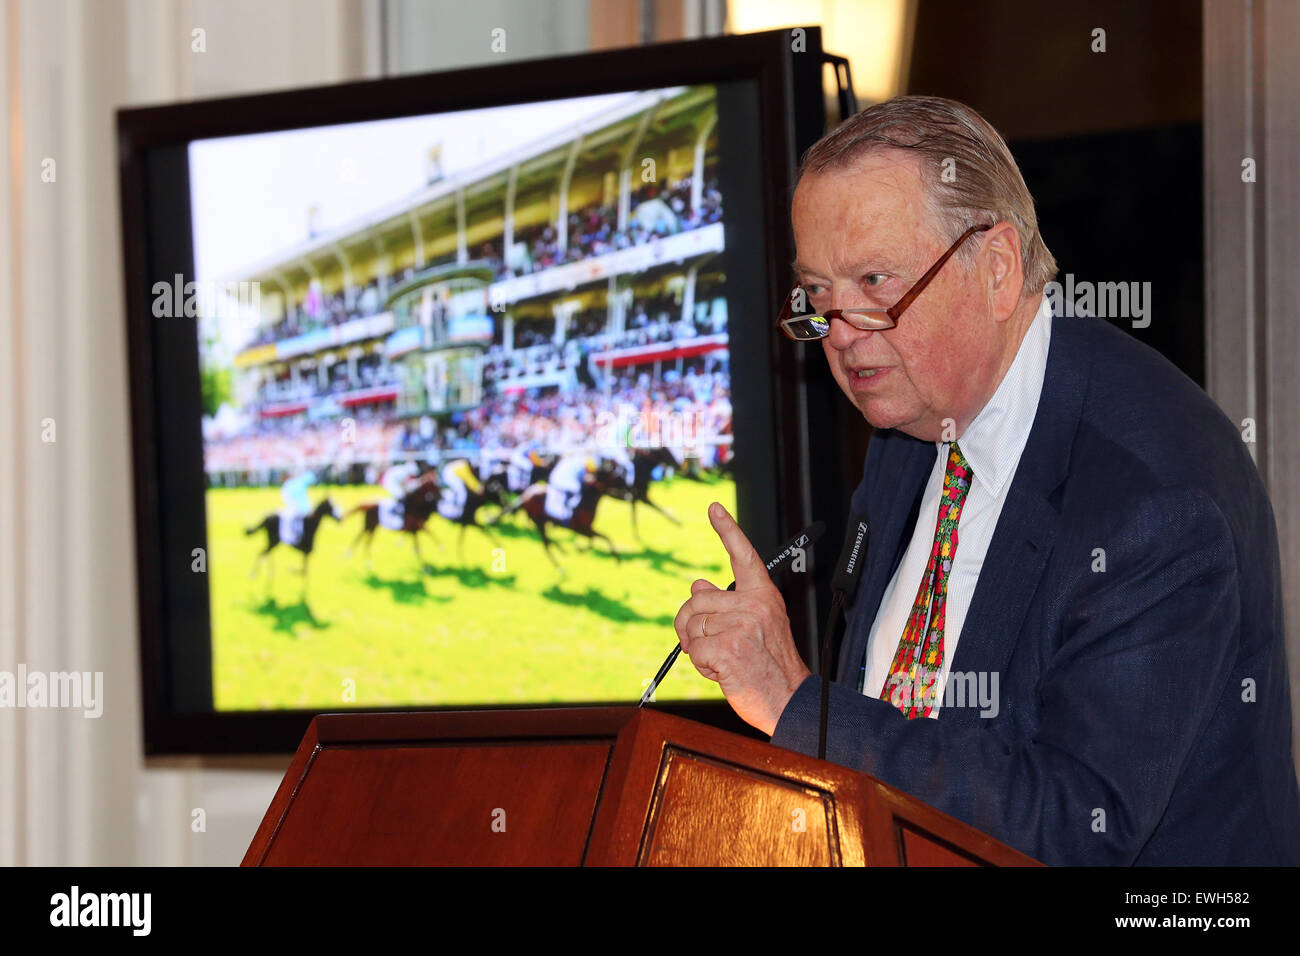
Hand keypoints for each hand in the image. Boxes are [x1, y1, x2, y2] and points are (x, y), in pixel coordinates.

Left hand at [673, 502, 811, 734]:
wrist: (789, 700)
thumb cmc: (771, 666)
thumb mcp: (755, 626)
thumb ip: (729, 603)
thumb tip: (697, 584)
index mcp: (763, 596)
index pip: (743, 555)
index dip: (727, 530)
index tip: (713, 508)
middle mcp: (753, 605)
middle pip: (696, 600)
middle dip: (692, 625)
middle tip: (711, 646)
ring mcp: (740, 625)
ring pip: (691, 626)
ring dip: (697, 648)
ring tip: (723, 659)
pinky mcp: (727, 647)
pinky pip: (692, 649)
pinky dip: (700, 664)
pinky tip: (722, 670)